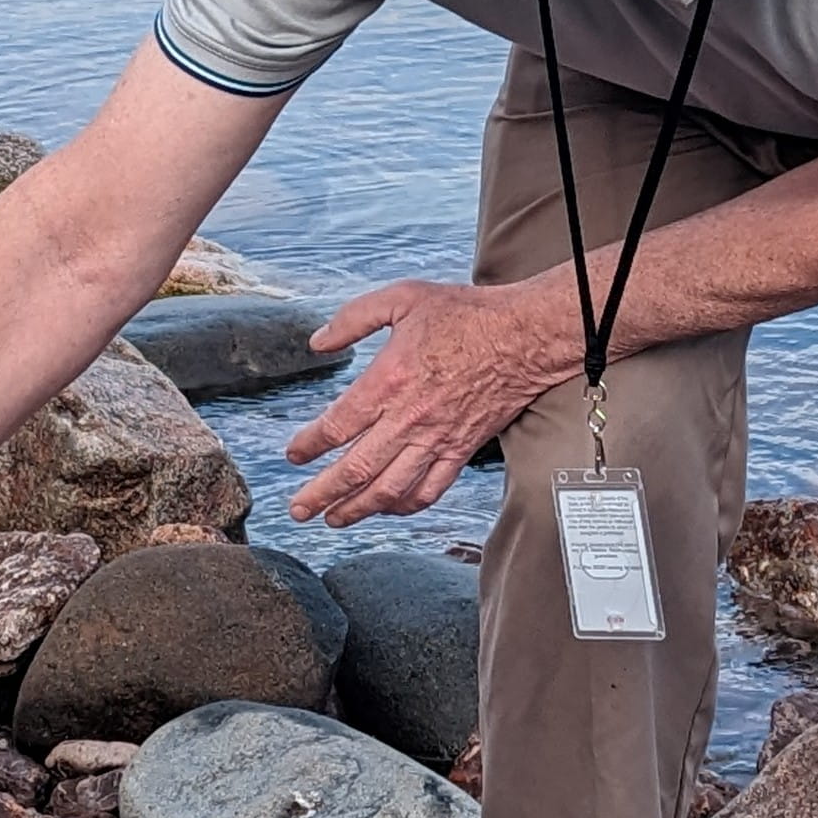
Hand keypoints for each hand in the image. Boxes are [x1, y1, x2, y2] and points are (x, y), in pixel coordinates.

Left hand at [285, 279, 562, 527]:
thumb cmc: (466, 314)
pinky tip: (388, 508)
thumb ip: (353, 318)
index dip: (308, 446)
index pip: (337, 426)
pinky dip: (405, 506)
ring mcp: (437, 439)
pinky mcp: (461, 449)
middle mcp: (409, 418)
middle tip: (298, 509)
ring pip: (389, 488)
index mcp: (389, 380)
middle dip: (320, 494)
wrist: (524, 335)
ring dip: (357, 509)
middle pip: (355, 469)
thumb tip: (319, 342)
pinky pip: (430, 490)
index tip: (294, 454)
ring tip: (334, 519)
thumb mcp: (402, 298)